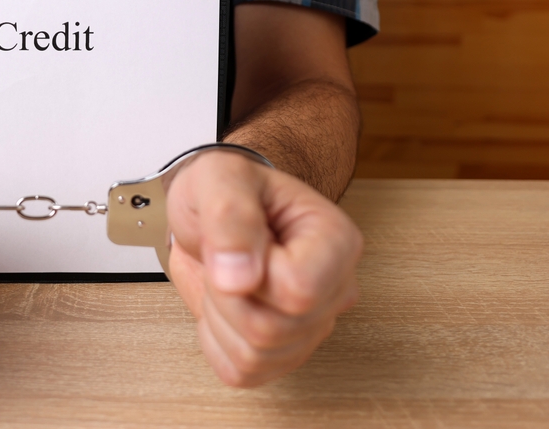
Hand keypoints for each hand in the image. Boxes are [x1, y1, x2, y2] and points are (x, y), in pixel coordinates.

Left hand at [166, 149, 362, 386]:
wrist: (213, 208)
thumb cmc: (226, 187)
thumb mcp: (220, 178)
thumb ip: (231, 218)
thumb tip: (240, 277)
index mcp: (335, 241)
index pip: (298, 292)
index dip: (251, 276)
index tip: (237, 245)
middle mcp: (334, 288)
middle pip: (273, 330)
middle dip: (227, 296)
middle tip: (224, 258)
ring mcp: (313, 326)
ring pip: (256, 356)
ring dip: (220, 318)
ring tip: (225, 277)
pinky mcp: (284, 352)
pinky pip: (242, 371)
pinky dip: (217, 341)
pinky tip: (224, 305)